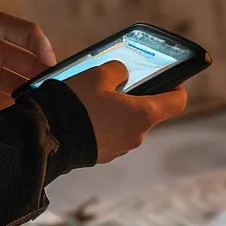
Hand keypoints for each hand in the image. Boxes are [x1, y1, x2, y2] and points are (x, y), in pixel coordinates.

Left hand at [0, 13, 56, 111]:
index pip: (33, 45)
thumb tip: (45, 50)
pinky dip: (19, 107)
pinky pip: (7, 104)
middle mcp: (0, 58)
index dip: (45, 55)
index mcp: (3, 38)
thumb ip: (17, 29)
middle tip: (55, 87)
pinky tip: (30, 109)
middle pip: (30, 68)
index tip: (54, 67)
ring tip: (45, 100)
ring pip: (22, 87)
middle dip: (43, 76)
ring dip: (33, 93)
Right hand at [63, 61, 187, 162]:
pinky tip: (84, 114)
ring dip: (117, 111)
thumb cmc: (77, 104)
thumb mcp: (98, 74)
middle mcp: (137, 135)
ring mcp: (120, 148)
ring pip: (127, 123)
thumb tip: (122, 75)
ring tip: (93, 98)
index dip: (176, 88)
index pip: (177, 102)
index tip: (170, 79)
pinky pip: (110, 134)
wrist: (48, 138)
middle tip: (116, 83)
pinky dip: (103, 124)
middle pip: (147, 112)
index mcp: (144, 114)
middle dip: (135, 97)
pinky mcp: (103, 155)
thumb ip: (117, 70)